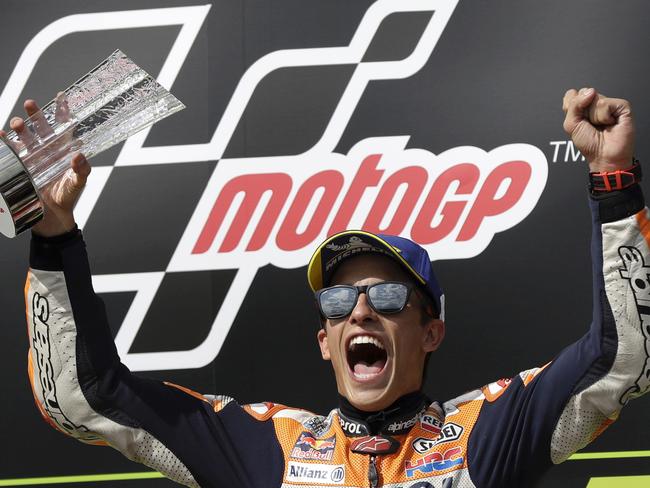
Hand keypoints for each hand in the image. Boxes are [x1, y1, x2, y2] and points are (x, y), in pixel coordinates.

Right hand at [0, 97, 89, 236]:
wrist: (52, 217)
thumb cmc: (68, 197)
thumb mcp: (77, 183)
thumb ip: (81, 170)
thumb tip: (79, 155)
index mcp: (63, 151)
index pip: (64, 127)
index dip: (63, 112)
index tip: (61, 96)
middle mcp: (47, 151)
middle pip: (40, 127)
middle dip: (34, 114)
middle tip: (29, 104)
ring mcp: (32, 158)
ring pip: (24, 137)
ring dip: (19, 128)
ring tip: (16, 125)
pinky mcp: (21, 167)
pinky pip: (10, 151)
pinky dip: (3, 142)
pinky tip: (0, 136)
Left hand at [562, 87, 634, 172]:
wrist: (604, 156)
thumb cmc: (589, 143)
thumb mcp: (571, 124)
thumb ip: (573, 105)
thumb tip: (590, 91)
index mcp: (582, 107)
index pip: (572, 94)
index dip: (571, 107)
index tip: (578, 121)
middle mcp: (595, 104)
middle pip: (583, 93)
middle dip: (582, 112)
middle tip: (590, 125)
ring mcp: (609, 104)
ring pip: (594, 98)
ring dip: (594, 117)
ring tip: (601, 125)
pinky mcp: (622, 106)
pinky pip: (605, 104)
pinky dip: (604, 117)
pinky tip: (610, 123)